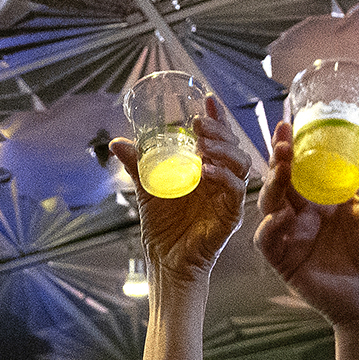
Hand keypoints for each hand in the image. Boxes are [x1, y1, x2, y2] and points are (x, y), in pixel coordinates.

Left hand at [108, 96, 258, 288]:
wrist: (165, 260)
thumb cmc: (163, 226)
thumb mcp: (148, 187)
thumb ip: (138, 164)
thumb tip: (117, 142)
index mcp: (207, 170)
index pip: (218, 138)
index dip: (217, 118)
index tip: (207, 99)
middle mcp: (222, 180)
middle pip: (233, 146)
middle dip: (220, 129)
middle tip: (200, 122)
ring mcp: (228, 196)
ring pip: (241, 163)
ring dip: (223, 149)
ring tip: (203, 142)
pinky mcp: (231, 214)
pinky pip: (235, 190)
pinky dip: (223, 177)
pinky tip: (206, 171)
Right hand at [254, 124, 358, 327]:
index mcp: (326, 199)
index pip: (302, 168)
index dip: (293, 148)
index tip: (289, 125)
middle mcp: (305, 215)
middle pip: (281, 183)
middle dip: (277, 162)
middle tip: (282, 144)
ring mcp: (293, 237)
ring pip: (269, 207)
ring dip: (271, 187)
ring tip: (281, 171)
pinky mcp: (286, 262)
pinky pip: (267, 241)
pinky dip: (270, 228)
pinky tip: (282, 217)